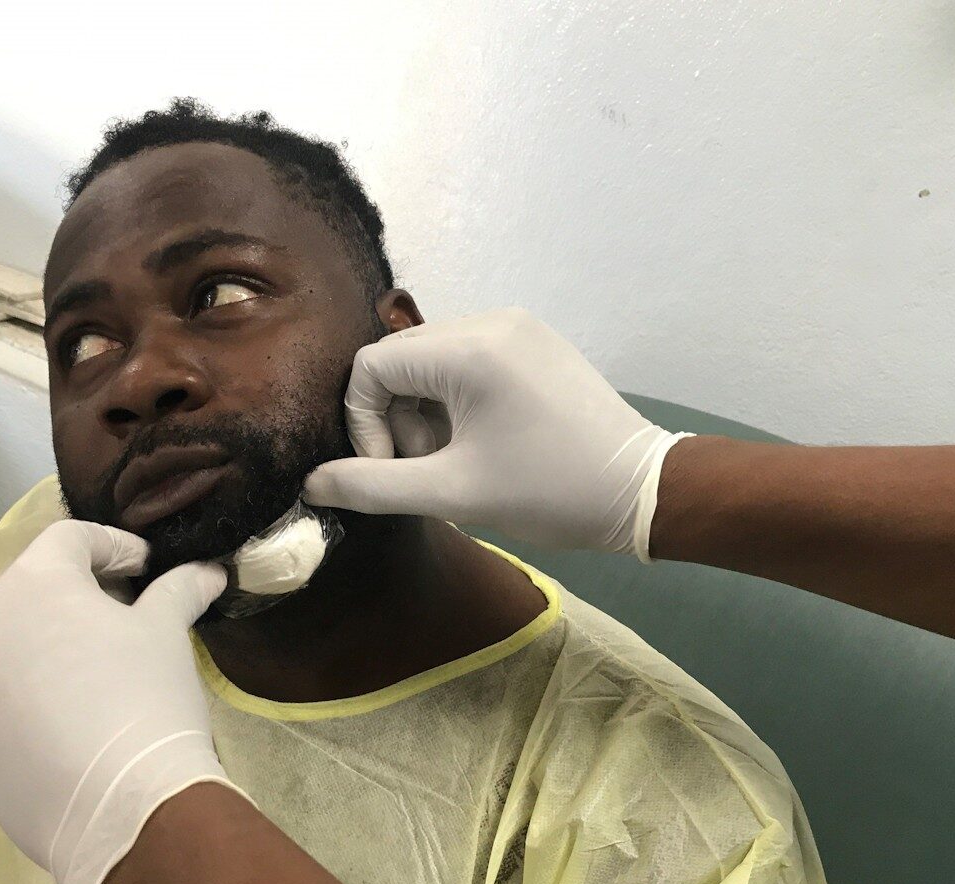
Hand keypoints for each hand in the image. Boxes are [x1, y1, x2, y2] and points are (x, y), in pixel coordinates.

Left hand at [0, 520, 245, 883]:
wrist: (117, 812)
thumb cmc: (143, 700)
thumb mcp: (166, 634)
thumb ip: (178, 591)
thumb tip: (205, 572)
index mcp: (30, 583)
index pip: (71, 539)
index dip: (115, 546)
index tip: (148, 568)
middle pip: (33, 588)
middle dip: (80, 593)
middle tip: (128, 614)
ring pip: (10, 642)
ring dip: (51, 642)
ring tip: (98, 669)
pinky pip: (0, 694)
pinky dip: (32, 690)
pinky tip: (73, 717)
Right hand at [303, 309, 692, 557]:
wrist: (642, 489)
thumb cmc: (549, 491)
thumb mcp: (452, 494)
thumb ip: (373, 486)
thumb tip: (312, 483)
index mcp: (470, 348)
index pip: (371, 366)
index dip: (364, 423)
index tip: (391, 471)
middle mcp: (491, 319)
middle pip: (399, 359)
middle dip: (396, 418)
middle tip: (428, 468)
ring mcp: (516, 326)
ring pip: (431, 361)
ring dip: (425, 412)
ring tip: (458, 459)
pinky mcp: (534, 341)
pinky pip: (467, 360)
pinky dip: (456, 400)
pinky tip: (482, 441)